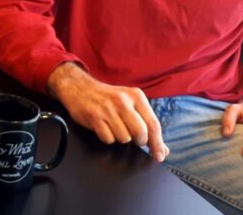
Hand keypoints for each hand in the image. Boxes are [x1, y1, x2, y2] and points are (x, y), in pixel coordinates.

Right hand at [48, 63, 168, 161]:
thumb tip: (163, 150)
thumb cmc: (107, 98)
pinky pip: (108, 139)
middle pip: (141, 133)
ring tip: (114, 127)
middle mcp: (123, 101)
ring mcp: (108, 108)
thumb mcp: (129, 103)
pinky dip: (107, 138)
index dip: (158, 144)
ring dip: (120, 138)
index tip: (160, 156)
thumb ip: (146, 123)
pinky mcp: (94, 116)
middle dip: (138, 141)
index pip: (153, 124)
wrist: (79, 87)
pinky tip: (103, 127)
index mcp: (136, 96)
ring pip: (124, 138)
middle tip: (133, 138)